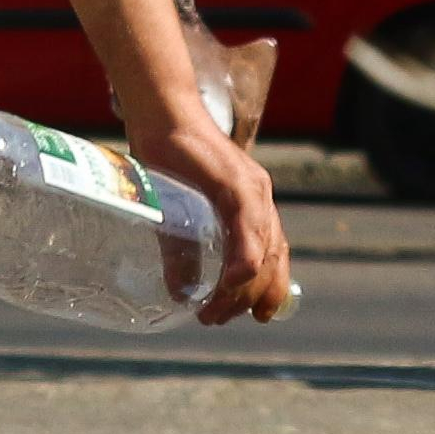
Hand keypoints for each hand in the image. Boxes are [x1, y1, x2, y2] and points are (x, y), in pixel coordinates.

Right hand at [130, 108, 291, 326]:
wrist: (160, 113)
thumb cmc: (166, 158)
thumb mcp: (176, 212)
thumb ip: (184, 250)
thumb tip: (182, 294)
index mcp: (252, 205)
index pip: (273, 255)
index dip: (270, 290)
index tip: (259, 318)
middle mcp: (259, 197)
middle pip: (271, 258)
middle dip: (249, 298)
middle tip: (219, 320)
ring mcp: (250, 186)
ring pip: (263, 246)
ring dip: (243, 286)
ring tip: (216, 311)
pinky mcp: (232, 178)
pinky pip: (247, 222)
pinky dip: (244, 254)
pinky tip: (233, 279)